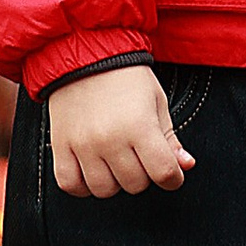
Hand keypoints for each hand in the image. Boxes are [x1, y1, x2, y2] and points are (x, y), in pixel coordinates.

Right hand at [49, 63, 192, 197]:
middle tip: (140, 157)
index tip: (171, 174)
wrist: (86, 55)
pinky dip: (83, 186)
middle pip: (134, 184)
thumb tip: (185, 165)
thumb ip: (170, 138)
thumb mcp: (157, 102)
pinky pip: (70, 185)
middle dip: (144, 175)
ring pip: (104, 190)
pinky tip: (92, 171)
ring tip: (116, 162)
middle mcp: (110, 139)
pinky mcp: (60, 146)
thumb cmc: (127, 78)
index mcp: (140, 125)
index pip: (163, 172)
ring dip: (115, 182)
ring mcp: (82, 145)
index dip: (173, 178)